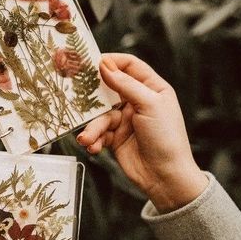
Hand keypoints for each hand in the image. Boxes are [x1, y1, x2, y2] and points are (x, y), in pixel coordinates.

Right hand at [77, 53, 207, 212]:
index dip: (111, 61)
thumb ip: (126, 84)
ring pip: (100, 115)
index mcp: (152, 88)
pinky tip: (93, 146)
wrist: (166, 177)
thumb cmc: (167, 138)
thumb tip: (105, 65)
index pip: (129, 66)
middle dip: (92, 96)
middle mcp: (137, 101)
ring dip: (93, 127)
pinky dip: (94, 139)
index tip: (90, 62)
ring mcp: (126, 120)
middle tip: (73, 92)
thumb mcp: (149, 105)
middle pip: (108, 89)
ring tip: (88, 138)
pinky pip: (99, 133)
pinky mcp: (116, 138)